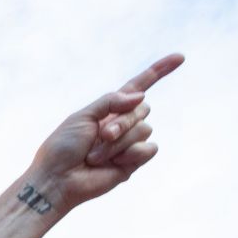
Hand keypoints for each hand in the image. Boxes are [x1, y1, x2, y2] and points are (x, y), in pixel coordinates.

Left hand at [26, 54, 182, 210]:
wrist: (57, 179)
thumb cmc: (63, 148)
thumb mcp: (83, 116)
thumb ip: (111, 101)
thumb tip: (141, 97)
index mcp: (109, 110)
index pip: (138, 87)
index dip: (158, 72)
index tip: (180, 57)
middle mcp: (122, 124)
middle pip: (142, 108)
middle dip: (122, 121)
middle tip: (101, 136)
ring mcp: (128, 143)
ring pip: (144, 130)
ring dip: (119, 142)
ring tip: (95, 156)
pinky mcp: (133, 162)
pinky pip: (149, 149)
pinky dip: (132, 154)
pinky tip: (114, 164)